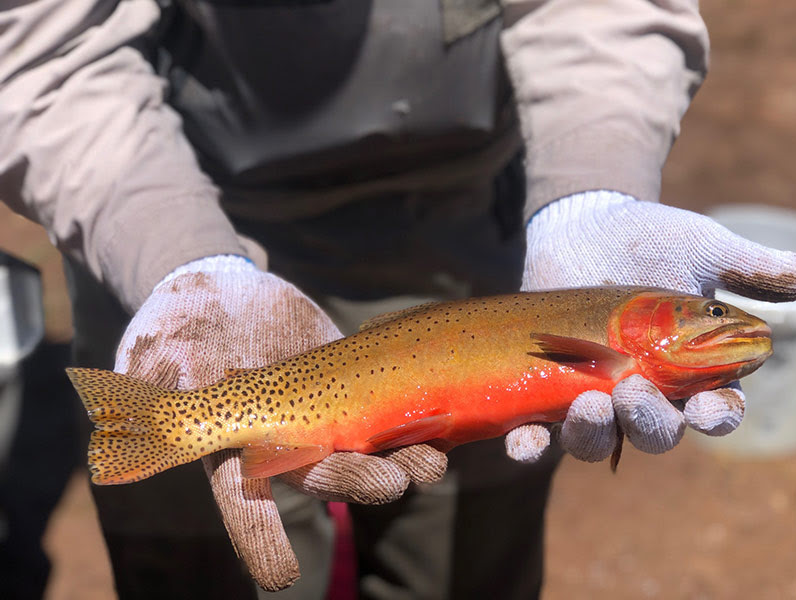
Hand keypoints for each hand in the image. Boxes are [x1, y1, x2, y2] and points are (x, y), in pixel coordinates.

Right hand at [114, 256, 446, 590]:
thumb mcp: (158, 356)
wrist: (219, 287)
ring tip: (430, 461)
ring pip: (364, 452)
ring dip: (400, 462)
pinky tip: (445, 426)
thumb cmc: (177, 325)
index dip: (263, 543)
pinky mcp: (348, 384)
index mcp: (233, 449)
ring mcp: (320, 414)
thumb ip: (155, 399)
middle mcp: (282, 444)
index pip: (245, 509)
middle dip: (361, 485)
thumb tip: (119, 454)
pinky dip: (414, 422)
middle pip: (325, 478)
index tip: (281, 577)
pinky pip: (385, 410)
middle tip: (392, 481)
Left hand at [504, 191, 795, 463]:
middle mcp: (647, 392)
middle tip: (631, 393)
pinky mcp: (549, 387)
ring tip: (587, 407)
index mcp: (693, 372)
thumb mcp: (704, 246)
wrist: (586, 224)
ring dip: (592, 436)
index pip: (716, 412)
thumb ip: (751, 264)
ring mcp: (595, 393)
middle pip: (656, 433)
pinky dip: (531, 444)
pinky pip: (539, 432)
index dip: (716, 419)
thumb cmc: (653, 239)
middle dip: (648, 423)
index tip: (707, 410)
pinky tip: (524, 443)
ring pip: (599, 440)